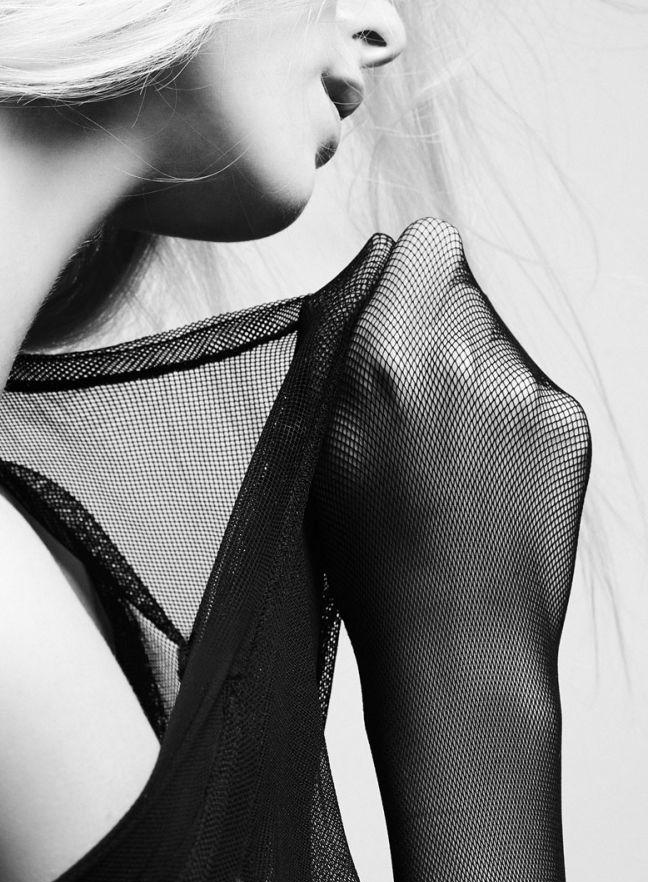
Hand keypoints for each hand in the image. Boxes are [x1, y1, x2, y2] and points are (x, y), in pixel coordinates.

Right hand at [308, 219, 588, 670]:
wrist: (455, 637)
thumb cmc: (368, 547)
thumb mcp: (315, 434)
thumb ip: (336, 328)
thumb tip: (376, 254)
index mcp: (383, 358)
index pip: (427, 244)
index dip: (409, 276)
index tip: (395, 322)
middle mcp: (461, 360)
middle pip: (461, 292)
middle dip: (437, 330)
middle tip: (414, 410)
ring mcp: (523, 392)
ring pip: (496, 338)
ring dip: (473, 372)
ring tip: (449, 453)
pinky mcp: (566, 422)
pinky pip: (529, 384)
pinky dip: (508, 415)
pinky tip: (485, 474)